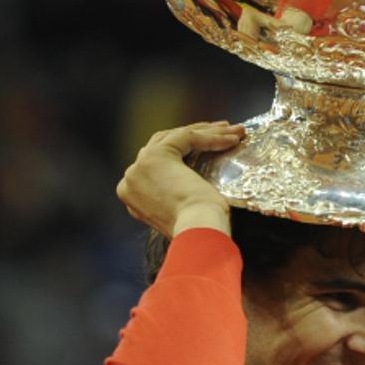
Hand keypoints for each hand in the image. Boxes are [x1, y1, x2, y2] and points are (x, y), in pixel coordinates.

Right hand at [116, 122, 244, 236]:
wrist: (198, 233)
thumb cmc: (201, 230)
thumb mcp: (186, 212)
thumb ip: (180, 195)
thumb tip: (197, 186)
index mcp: (134, 196)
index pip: (158, 162)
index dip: (186, 151)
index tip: (213, 144)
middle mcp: (130, 181)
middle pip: (163, 145)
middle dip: (196, 135)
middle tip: (224, 130)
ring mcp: (138, 167)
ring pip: (175, 137)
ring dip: (207, 132)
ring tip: (234, 130)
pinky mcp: (155, 157)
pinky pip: (188, 137)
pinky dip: (212, 137)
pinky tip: (234, 138)